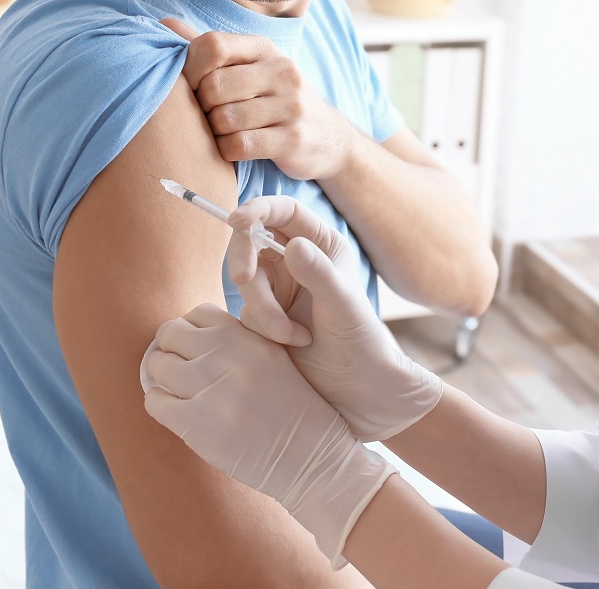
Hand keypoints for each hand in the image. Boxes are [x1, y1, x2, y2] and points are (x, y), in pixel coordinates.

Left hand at [142, 304, 395, 567]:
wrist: (314, 457)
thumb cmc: (293, 409)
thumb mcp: (275, 359)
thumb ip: (240, 341)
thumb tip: (189, 331)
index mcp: (249, 337)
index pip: (198, 313)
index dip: (193, 330)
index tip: (196, 349)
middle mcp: (228, 357)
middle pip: (169, 333)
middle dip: (169, 349)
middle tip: (178, 368)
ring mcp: (211, 390)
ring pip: (157, 365)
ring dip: (161, 377)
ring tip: (177, 391)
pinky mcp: (196, 425)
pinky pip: (155, 401)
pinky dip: (160, 404)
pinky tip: (178, 412)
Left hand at [161, 17, 355, 180]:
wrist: (329, 138)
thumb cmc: (275, 100)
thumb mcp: (250, 68)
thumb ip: (208, 49)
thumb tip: (164, 22)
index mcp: (265, 48)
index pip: (213, 45)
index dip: (190, 69)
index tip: (191, 87)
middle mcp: (283, 71)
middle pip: (214, 86)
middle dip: (202, 106)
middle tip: (209, 116)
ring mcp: (292, 106)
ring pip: (224, 119)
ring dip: (215, 132)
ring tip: (223, 133)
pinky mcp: (293, 139)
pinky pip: (240, 145)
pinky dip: (227, 151)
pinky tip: (234, 148)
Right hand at [226, 196, 443, 440]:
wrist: (356, 389)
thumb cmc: (361, 341)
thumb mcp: (343, 305)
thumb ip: (318, 274)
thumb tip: (292, 245)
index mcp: (322, 244)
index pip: (282, 211)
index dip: (256, 209)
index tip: (237, 222)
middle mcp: (297, 260)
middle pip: (250, 241)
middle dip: (245, 262)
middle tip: (245, 279)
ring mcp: (277, 287)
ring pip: (244, 279)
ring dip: (262, 308)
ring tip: (292, 336)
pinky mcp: (263, 315)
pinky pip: (245, 310)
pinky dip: (263, 327)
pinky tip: (292, 342)